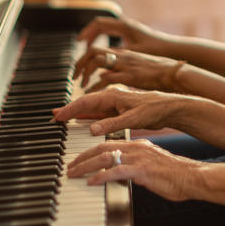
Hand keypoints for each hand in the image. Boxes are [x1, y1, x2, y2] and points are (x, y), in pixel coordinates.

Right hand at [52, 87, 182, 135]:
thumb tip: (92, 130)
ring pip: (91, 109)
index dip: (70, 109)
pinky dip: (88, 118)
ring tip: (62, 118)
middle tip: (54, 117)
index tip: (57, 116)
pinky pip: (99, 115)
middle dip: (69, 110)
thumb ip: (112, 124)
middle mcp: (112, 98)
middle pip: (85, 104)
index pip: (86, 102)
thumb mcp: (133, 118)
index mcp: (113, 95)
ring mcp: (115, 105)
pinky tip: (81, 123)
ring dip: (77, 114)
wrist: (170, 108)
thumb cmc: (154, 109)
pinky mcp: (119, 111)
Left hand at [67, 139, 202, 201]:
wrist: (192, 177)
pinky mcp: (142, 170)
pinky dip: (101, 176)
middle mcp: (136, 148)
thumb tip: (123, 173)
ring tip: (74, 173)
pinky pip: (116, 171)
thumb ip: (136, 166)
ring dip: (86, 166)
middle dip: (82, 157)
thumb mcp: (151, 167)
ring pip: (105, 157)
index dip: (90, 151)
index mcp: (138, 145)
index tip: (78, 159)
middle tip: (70, 166)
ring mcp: (139, 158)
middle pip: (102, 148)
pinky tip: (91, 182)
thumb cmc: (175, 175)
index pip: (108, 143)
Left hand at [75, 47, 182, 91]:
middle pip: (92, 51)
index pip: (96, 49)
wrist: (173, 73)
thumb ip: (117, 70)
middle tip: (73, 77)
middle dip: (79, 64)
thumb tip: (102, 76)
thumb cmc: (156, 72)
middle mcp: (121, 55)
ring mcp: (125, 64)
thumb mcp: (134, 67)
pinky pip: (107, 78)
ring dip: (85, 72)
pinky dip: (96, 85)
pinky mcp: (130, 75)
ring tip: (80, 85)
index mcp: (122, 52)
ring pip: (97, 61)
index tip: (76, 70)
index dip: (83, 58)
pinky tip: (91, 92)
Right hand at [76, 16, 163, 52]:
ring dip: (94, 37)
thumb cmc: (156, 50)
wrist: (171, 49)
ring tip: (86, 49)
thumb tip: (99, 59)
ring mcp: (127, 28)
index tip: (78, 42)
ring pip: (105, 29)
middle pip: (99, 25)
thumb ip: (117, 55)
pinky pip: (111, 33)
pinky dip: (102, 39)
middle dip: (88, 35)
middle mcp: (124, 24)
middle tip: (79, 46)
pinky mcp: (130, 33)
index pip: (99, 24)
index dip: (86, 32)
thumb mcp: (135, 53)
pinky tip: (101, 50)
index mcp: (124, 26)